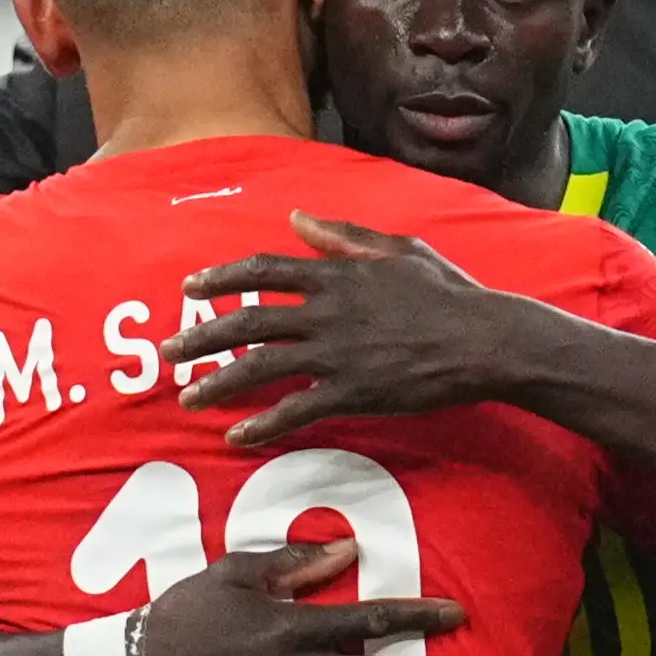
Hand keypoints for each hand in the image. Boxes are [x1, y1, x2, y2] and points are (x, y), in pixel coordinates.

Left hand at [162, 211, 518, 446]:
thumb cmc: (448, 292)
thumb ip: (342, 236)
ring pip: (260, 366)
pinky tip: (237, 437)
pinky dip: (262, 425)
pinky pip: (295, 411)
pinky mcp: (353, 393)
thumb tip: (297, 218)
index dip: (222, 278)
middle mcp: (327, 312)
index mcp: (336, 274)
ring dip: (218, 383)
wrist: (486, 339)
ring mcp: (337, 354)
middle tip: (170, 352)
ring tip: (189, 398)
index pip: (263, 270)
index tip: (192, 287)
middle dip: (202, 336)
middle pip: (247, 321)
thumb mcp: (397, 249)